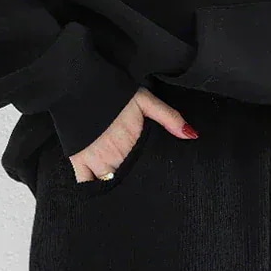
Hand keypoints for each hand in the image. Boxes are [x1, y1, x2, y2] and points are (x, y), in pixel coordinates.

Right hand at [69, 87, 198, 182]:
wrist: (81, 82)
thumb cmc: (115, 92)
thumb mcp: (146, 100)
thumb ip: (169, 118)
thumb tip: (191, 135)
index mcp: (134, 145)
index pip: (145, 172)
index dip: (148, 178)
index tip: (151, 181)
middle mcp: (116, 158)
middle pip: (128, 181)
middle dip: (132, 183)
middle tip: (136, 183)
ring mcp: (96, 161)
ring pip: (108, 184)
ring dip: (114, 186)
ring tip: (119, 185)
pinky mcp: (78, 161)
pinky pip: (85, 184)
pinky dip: (91, 188)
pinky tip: (98, 186)